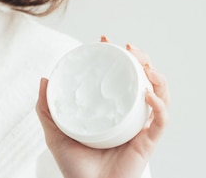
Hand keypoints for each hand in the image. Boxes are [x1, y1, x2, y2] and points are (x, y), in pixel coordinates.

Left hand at [36, 36, 169, 177]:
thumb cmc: (75, 168)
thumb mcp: (55, 133)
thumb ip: (47, 109)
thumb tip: (44, 80)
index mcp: (112, 110)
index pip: (120, 76)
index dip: (117, 56)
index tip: (106, 41)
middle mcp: (129, 115)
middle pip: (145, 79)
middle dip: (142, 58)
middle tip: (130, 48)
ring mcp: (140, 127)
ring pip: (160, 94)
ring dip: (157, 75)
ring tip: (145, 64)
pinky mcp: (148, 142)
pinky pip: (161, 120)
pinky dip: (159, 104)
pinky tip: (148, 93)